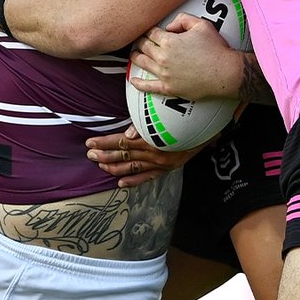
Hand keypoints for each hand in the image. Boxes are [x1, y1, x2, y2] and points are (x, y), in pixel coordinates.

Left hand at [86, 125, 200, 187]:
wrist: (210, 129)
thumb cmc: (186, 118)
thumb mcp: (167, 116)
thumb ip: (146, 125)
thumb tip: (128, 134)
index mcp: (153, 139)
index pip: (123, 142)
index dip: (105, 143)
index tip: (91, 142)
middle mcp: (155, 154)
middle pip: (124, 155)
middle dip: (104, 155)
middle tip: (89, 155)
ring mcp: (160, 163)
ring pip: (132, 167)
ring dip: (114, 167)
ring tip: (100, 166)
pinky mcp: (166, 168)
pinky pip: (147, 177)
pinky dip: (133, 181)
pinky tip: (120, 183)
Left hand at [128, 13, 244, 100]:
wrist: (225, 73)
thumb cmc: (216, 49)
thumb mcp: (202, 25)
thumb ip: (183, 19)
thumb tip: (169, 25)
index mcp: (169, 41)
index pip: (151, 32)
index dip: (148, 30)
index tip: (148, 30)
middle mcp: (163, 57)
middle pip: (144, 47)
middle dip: (139, 41)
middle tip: (138, 40)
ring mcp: (164, 74)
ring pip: (143, 63)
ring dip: (135, 57)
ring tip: (134, 54)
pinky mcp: (169, 88)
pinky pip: (149, 87)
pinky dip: (139, 84)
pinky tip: (133, 81)